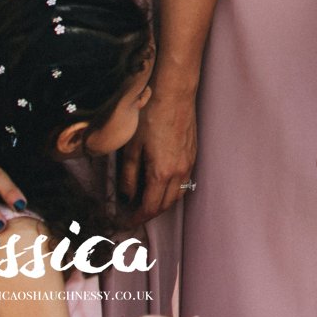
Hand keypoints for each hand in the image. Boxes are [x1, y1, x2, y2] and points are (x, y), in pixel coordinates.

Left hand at [119, 89, 196, 221]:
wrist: (174, 93)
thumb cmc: (150, 116)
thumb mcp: (130, 147)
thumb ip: (128, 176)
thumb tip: (126, 196)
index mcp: (161, 173)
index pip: (149, 208)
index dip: (134, 219)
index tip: (122, 222)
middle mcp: (179, 172)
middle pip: (165, 205)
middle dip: (147, 214)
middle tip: (130, 213)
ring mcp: (189, 162)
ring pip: (177, 194)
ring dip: (161, 202)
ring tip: (144, 199)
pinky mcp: (193, 153)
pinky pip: (184, 180)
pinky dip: (170, 189)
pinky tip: (159, 181)